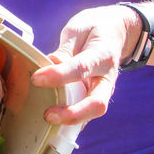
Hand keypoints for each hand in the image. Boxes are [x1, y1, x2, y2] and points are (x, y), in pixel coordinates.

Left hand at [29, 5, 137, 124]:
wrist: (117, 31)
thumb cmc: (94, 29)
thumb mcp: (78, 29)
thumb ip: (65, 49)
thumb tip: (49, 64)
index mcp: (102, 54)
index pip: (81, 68)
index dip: (58, 75)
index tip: (36, 78)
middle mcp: (107, 77)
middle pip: (97, 103)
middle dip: (73, 113)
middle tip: (48, 114)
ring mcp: (104, 90)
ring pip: (93, 112)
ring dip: (71, 121)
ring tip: (47, 120)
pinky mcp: (98, 96)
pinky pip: (87, 113)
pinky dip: (72, 121)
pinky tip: (54, 124)